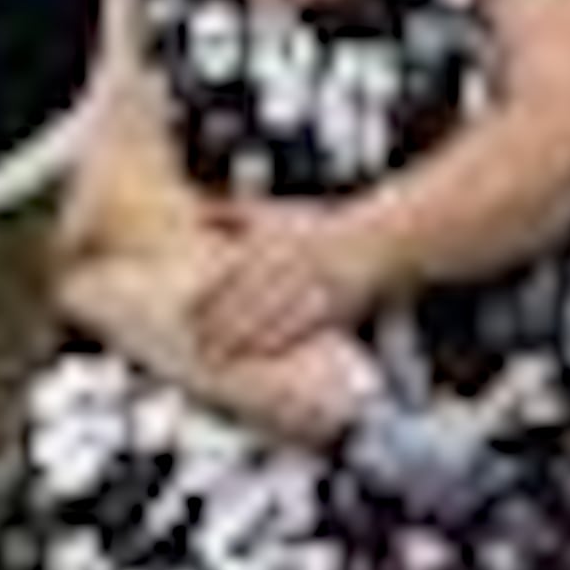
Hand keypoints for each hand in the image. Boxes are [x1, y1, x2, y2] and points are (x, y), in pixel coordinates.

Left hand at [190, 211, 378, 364]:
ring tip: (219, 357)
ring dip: (244, 338)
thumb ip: (239, 214)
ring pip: (274, 313)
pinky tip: (260, 354)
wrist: (382, 237)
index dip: (211, 292)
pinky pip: (303, 324)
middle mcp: (296, 258)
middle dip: (222, 322)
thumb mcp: (281, 212)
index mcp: (279, 236)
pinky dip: (278, 341)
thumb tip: (196, 213)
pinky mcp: (336, 302)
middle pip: (251, 294)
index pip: (236, 267)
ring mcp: (317, 280)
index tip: (186, 313)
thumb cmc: (323, 227)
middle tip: (196, 345)